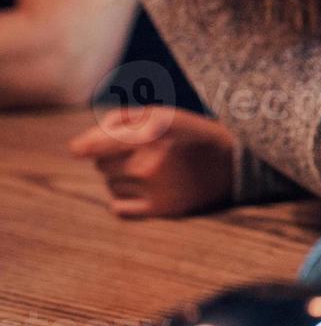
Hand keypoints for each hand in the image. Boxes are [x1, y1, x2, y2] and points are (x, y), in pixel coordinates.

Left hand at [68, 107, 233, 217]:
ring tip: (149, 171)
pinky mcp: (160, 210)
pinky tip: (142, 190)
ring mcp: (155, 188)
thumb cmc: (195, 135)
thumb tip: (84, 144)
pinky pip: (118, 207)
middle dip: (112, 157)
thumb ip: (124, 120)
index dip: (84, 146)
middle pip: (102, 164)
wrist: (237, 165)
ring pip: (110, 185)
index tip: (78, 149)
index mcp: (154, 132)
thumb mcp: (168, 115)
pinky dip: (122, 200)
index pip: (98, 145)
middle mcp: (151, 161)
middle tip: (139, 153)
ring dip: (120, 178)